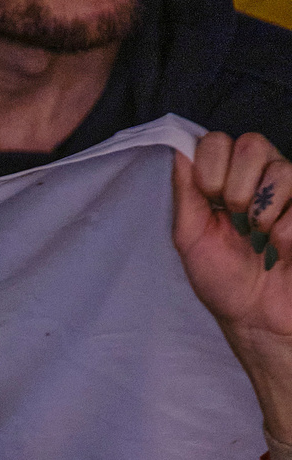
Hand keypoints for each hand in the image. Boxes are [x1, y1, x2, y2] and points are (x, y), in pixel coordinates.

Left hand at [173, 131, 291, 441]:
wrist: (257, 318)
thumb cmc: (225, 282)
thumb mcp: (191, 237)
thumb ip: (186, 192)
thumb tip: (179, 150)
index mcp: (228, 181)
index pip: (218, 141)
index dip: (211, 165)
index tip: (207, 197)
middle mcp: (263, 178)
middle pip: (251, 144)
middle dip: (234, 186)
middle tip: (235, 220)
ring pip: (280, 168)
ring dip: (260, 210)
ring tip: (260, 238)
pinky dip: (284, 231)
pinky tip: (280, 249)